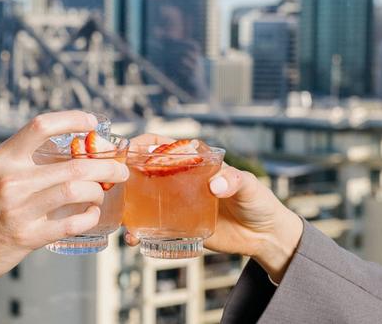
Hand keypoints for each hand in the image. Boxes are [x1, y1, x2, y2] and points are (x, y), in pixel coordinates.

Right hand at [0, 111, 129, 287]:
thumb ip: (21, 165)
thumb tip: (63, 157)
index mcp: (2, 159)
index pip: (42, 126)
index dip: (73, 119)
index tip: (92, 122)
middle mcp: (11, 180)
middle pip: (73, 164)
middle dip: (106, 165)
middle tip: (118, 168)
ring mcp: (19, 209)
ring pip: (77, 190)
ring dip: (99, 189)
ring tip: (105, 190)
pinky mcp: (27, 236)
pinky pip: (71, 222)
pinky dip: (89, 216)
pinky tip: (91, 213)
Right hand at [126, 134, 301, 282]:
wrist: (264, 237)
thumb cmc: (259, 202)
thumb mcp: (250, 186)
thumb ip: (235, 181)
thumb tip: (217, 183)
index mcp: (195, 161)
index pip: (164, 145)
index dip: (144, 144)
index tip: (131, 149)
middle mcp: (181, 179)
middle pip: (146, 170)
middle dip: (127, 174)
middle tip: (116, 183)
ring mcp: (176, 203)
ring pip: (144, 199)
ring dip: (128, 205)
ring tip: (121, 214)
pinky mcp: (177, 226)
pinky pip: (153, 226)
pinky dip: (139, 231)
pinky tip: (134, 238)